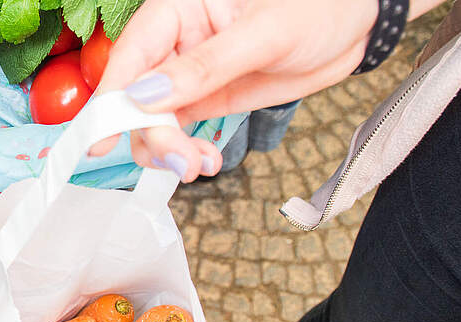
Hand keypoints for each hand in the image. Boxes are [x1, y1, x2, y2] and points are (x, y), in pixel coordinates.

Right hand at [87, 0, 427, 181]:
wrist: (360, 20)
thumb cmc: (319, 4)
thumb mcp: (265, 33)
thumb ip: (204, 67)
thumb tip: (145, 97)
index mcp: (177, 7)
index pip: (131, 54)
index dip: (111, 98)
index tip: (100, 139)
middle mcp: (175, 41)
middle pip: (136, 96)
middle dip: (152, 135)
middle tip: (179, 162)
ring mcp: (189, 73)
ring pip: (153, 119)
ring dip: (168, 150)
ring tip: (198, 166)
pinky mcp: (207, 96)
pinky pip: (179, 129)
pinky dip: (186, 152)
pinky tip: (205, 162)